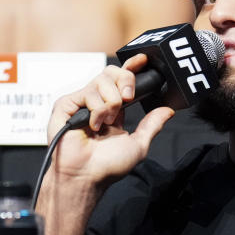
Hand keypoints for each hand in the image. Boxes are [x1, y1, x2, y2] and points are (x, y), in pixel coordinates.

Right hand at [46, 53, 173, 187]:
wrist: (87, 175)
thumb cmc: (108, 166)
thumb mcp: (138, 144)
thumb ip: (152, 125)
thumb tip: (168, 110)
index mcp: (112, 108)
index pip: (121, 79)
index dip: (132, 66)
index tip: (143, 59)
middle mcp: (96, 101)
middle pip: (112, 72)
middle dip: (125, 81)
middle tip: (127, 99)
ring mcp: (80, 101)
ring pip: (102, 80)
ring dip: (110, 104)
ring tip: (104, 124)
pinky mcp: (66, 103)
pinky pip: (88, 92)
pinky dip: (96, 110)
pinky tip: (92, 126)